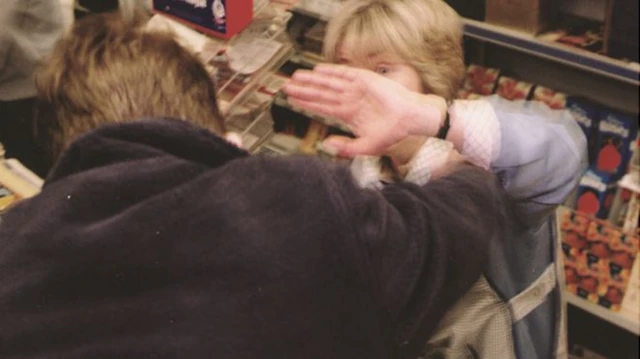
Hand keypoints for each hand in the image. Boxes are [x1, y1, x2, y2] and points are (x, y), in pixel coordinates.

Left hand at [283, 64, 444, 156]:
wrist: (409, 120)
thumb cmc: (392, 133)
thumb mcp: (366, 147)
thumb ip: (346, 148)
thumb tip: (325, 144)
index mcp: (349, 115)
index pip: (322, 107)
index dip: (306, 104)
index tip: (292, 100)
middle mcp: (350, 100)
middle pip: (322, 93)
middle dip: (304, 90)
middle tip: (286, 86)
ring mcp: (357, 89)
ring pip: (329, 83)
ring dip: (313, 79)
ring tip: (296, 76)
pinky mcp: (366, 80)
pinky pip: (345, 74)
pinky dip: (331, 71)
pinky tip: (317, 70)